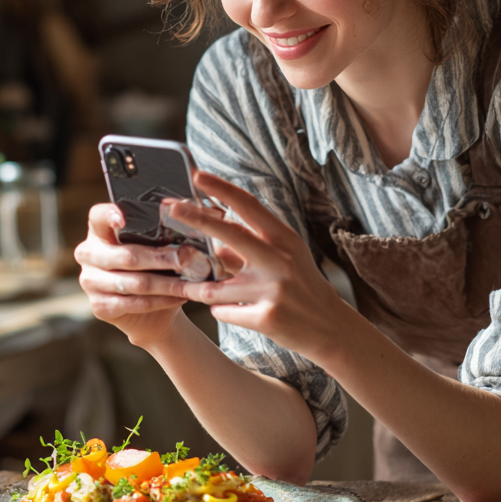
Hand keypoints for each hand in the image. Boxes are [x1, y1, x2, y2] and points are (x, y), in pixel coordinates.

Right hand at [75, 203, 201, 347]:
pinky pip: (135, 303)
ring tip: (191, 282)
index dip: (109, 215)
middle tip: (188, 258)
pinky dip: (161, 301)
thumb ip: (164, 232)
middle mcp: (89, 254)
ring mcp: (91, 282)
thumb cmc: (155, 268)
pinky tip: (180, 296)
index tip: (124, 219)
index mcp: (99, 231)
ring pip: (134, 282)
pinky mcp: (100, 307)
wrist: (149, 311)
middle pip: (127, 255)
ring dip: (167, 283)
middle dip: (162, 258)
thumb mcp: (156, 246)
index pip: (98, 216)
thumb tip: (196, 214)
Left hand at [169, 171, 356, 363]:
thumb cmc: (300, 285)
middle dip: (196, 218)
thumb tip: (210, 234)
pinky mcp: (266, 317)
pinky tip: (233, 310)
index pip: (249, 206)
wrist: (328, 326)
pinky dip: (220, 310)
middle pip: (229, 234)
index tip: (198, 175)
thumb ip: (249, 245)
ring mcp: (272, 289)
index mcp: (284, 239)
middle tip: (171, 208)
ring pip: (215, 286)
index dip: (221, 188)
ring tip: (197, 289)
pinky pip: (222, 311)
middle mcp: (279, 260)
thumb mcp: (282, 258)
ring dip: (199, 288)